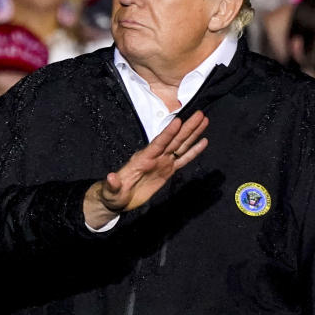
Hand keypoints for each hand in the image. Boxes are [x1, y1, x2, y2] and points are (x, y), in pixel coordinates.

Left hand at [82, 111, 208, 228]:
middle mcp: (154, 157)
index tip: (178, 121)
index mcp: (142, 159)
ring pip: (180, 146)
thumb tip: (111, 177)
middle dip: (186, 127)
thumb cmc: (113, 194)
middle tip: (199, 114)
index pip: (157, 143)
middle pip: (173, 140)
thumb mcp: (111, 191)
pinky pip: (183, 159)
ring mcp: (162, 163)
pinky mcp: (167, 171)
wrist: (118, 200)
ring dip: (192, 133)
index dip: (168, 133)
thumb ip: (112, 185)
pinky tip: (203, 141)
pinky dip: (193, 151)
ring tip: (203, 120)